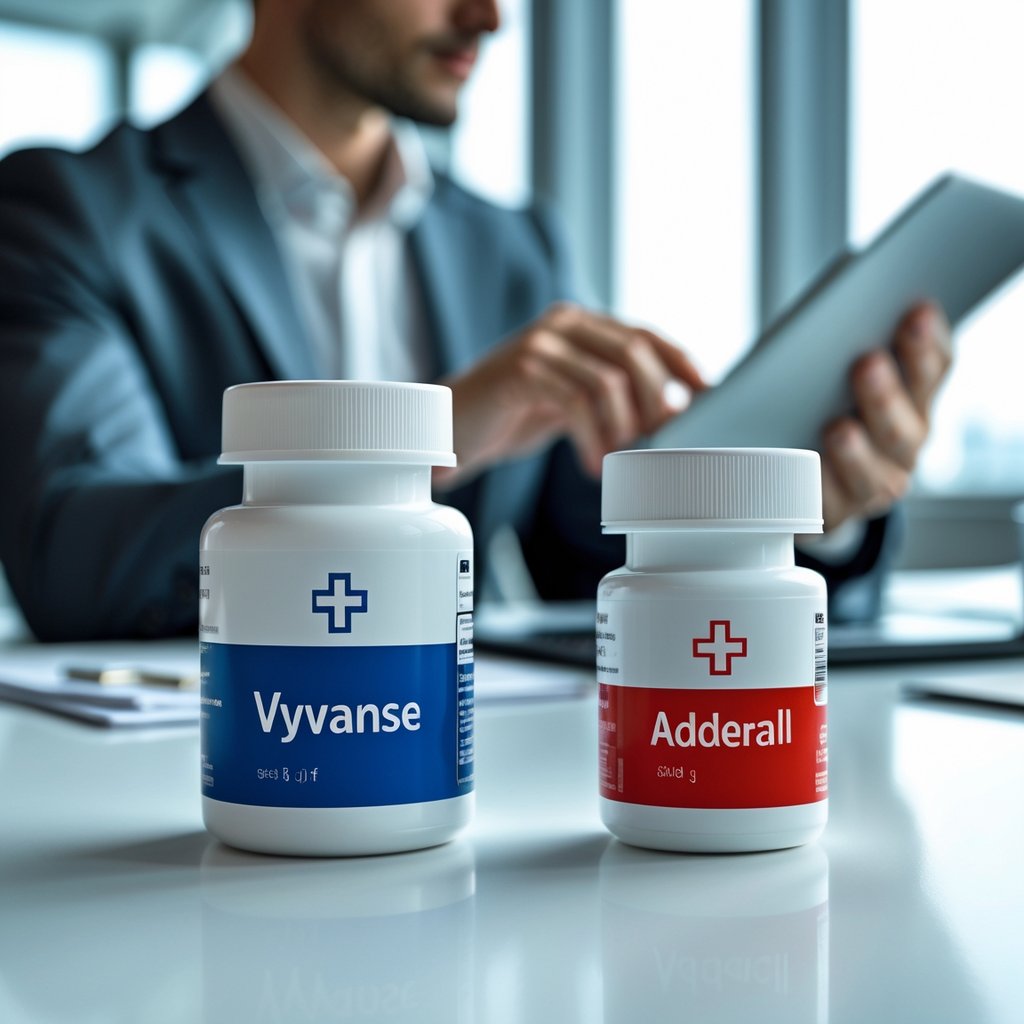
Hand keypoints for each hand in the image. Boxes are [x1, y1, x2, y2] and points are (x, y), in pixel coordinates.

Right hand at [436, 303, 705, 487]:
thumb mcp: (570, 401)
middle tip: (656, 439)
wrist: (449, 430)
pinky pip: (576, 401)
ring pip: (608, 379)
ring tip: (617, 457)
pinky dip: (593, 438)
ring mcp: (540, 343)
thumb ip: (611, 396)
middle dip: (654, 400)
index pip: (645, 335)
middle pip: (634, 352)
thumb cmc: (511, 417)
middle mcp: (563, 324)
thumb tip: (673, 410)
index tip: (709, 395)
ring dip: (623, 426)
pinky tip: (592, 465)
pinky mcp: (521, 370)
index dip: (680, 363)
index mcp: (580, 325)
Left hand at [821, 302, 951, 531]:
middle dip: (886, 394)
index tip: (916, 313)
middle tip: (868, 363)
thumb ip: (841, 349)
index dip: (928, 345)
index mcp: (914, 402)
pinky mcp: (835, 512)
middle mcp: (902, 446)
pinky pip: (827, 505)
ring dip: (856, 451)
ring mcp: (872, 485)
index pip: (934, 371)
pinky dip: (815, 490)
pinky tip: (801, 474)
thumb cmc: (820, 412)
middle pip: (904, 425)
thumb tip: (826, 316)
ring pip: (871, 473)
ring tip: (840, 430)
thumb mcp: (838, 376)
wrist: (807, 483)